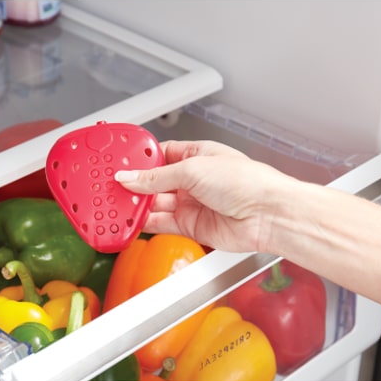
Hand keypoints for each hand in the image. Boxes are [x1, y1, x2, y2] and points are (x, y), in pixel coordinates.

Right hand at [115, 140, 295, 252]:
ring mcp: (191, 203)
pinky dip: (144, 222)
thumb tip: (130, 177)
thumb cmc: (246, 182)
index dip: (139, 159)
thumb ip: (157, 177)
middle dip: (134, 184)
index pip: (159, 154)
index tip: (119, 162)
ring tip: (117, 203)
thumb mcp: (193, 169)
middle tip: (112, 186)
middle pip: (154, 181)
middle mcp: (192, 179)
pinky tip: (132, 220)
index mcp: (196, 155)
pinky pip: (160, 223)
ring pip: (154, 203)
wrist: (267, 215)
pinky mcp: (190, 226)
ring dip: (136, 204)